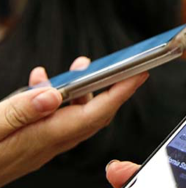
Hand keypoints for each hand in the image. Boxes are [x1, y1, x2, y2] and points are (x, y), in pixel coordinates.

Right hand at [0, 59, 146, 186]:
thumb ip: (19, 112)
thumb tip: (54, 94)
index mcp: (42, 139)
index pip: (95, 114)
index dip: (121, 92)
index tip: (140, 72)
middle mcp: (45, 145)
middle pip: (91, 115)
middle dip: (109, 87)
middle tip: (120, 63)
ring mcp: (36, 147)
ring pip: (70, 115)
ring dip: (77, 90)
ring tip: (75, 67)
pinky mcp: (25, 146)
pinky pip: (49, 120)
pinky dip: (50, 99)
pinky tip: (36, 84)